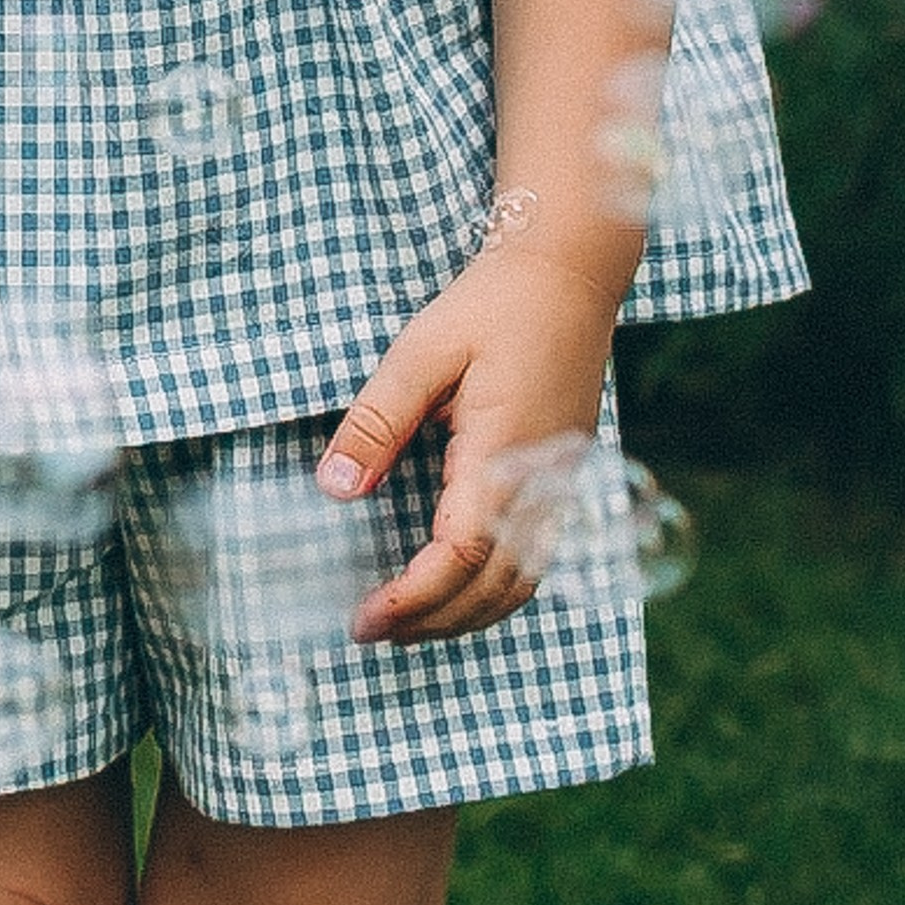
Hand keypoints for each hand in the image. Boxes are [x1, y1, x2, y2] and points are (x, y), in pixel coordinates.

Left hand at [316, 247, 622, 645]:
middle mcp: (541, 482)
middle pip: (494, 587)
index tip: (365, 617)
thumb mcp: (421, 352)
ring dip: (465, 614)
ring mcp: (560, 485)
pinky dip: (496, 589)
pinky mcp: (563, 478)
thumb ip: (377, 422)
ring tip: (406, 623)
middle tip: (370, 631)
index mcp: (505, 454)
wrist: (569, 273)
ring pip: (521, 582)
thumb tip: (335, 488)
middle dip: (432, 621)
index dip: (414, 598)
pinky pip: (534, 558)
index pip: (462, 555)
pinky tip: (457, 586)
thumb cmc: (494, 304)